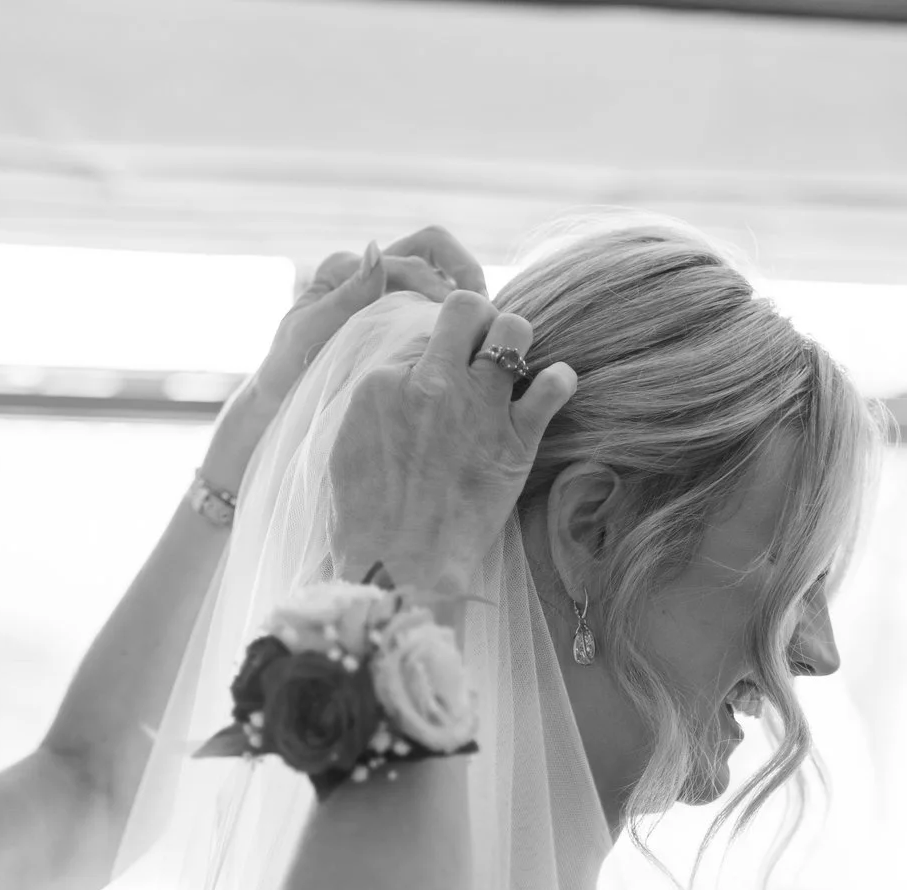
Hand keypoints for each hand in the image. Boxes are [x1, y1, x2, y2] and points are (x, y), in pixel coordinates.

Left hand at [205, 228, 490, 482]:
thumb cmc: (286, 373)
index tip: (456, 323)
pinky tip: (470, 343)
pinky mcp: (396, 319)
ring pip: (441, 273)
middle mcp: (367, 272)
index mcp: (345, 268)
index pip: (410, 261)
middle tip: (485, 309)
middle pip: (433, 249)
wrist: (278, 406)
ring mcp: (384, 294)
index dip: (439, 288)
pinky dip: (457, 315)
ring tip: (485, 324)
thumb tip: (378, 251)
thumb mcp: (307, 335)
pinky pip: (435, 304)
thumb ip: (344, 296)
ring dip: (466, 291)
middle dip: (465, 271)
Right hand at [325, 291, 577, 599]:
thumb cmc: (367, 517)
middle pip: (467, 307)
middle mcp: (434, 383)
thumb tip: (403, 376)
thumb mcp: (347, 444)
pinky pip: (553, 385)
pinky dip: (558, 381)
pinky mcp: (516, 440)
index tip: (439, 376)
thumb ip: (376, 401)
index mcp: (384, 383)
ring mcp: (478, 408)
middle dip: (479, 319)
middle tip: (481, 347)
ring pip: (514, 330)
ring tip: (513, 366)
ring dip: (517, 340)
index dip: (434, 354)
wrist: (401, 565)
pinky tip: (550, 390)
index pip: (421, 336)